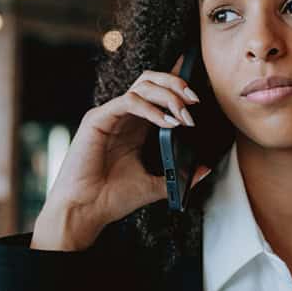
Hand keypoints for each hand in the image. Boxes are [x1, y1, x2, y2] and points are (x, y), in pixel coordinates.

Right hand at [32, 55, 213, 249]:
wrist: (86, 211)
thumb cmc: (112, 198)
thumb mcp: (155, 185)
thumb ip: (179, 176)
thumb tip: (205, 169)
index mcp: (135, 126)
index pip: (157, 92)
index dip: (178, 88)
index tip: (198, 99)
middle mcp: (122, 116)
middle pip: (150, 80)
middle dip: (176, 84)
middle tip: (194, 100)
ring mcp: (109, 115)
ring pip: (142, 86)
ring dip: (169, 96)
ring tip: (184, 115)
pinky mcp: (97, 120)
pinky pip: (128, 102)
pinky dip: (151, 109)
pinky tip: (167, 123)